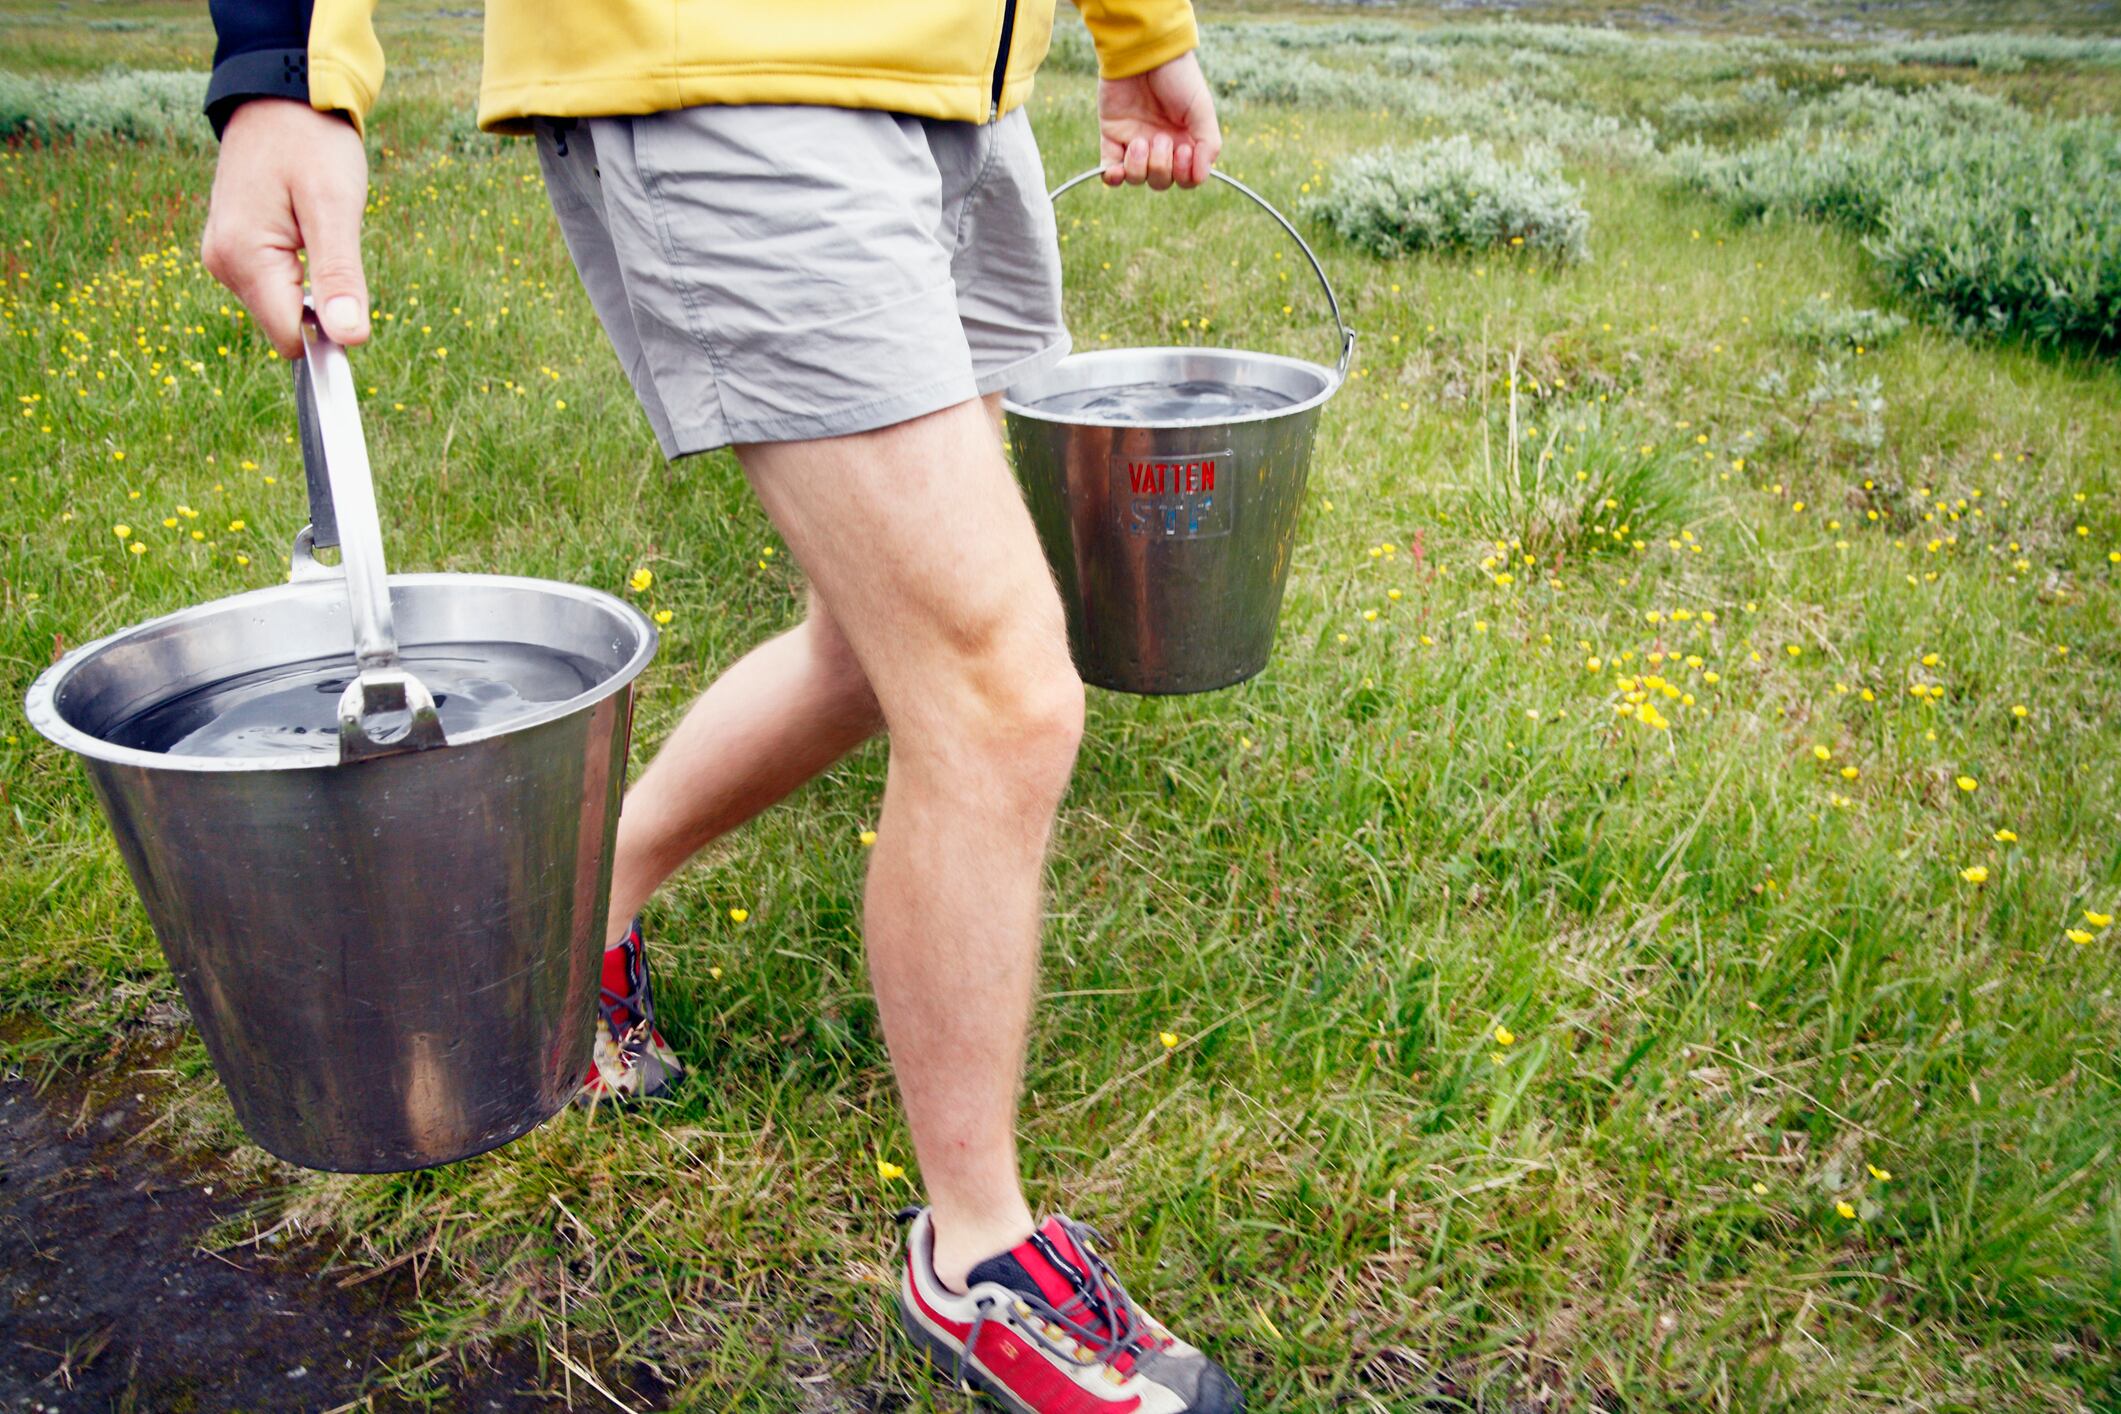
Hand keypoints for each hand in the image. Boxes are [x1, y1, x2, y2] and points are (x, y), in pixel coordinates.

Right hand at [200, 98, 370, 358]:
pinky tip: (302, 228)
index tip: (353, 299)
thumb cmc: (311, 144)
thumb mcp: (334, 208)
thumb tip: (350, 339)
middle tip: (335, 244)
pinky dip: (298, 268)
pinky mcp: (232, 247)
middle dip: (320, 303)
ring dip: (310, 281)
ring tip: (315, 227)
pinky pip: (272, 282)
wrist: (280, 98)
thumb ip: (339, 277)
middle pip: (285, 324)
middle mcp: (222, 263)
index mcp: (242, 259)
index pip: (289, 337)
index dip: (329, 335)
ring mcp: (223, 255)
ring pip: (280, 304)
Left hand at [1098, 50, 1219, 190]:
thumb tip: (1201, 176)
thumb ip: (1208, 143)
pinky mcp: (1112, 138)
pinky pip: (1111, 172)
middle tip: (1161, 138)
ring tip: (1140, 141)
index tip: (1184, 151)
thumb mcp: (1201, 109)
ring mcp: (1136, 143)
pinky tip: (1118, 169)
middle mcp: (1161, 146)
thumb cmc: (1177, 77)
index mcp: (1185, 141)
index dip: (1185, 175)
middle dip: (1161, 167)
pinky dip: (1114, 177)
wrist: (1144, 53)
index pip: (1187, 178)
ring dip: (1139, 167)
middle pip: (1161, 182)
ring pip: (1137, 178)